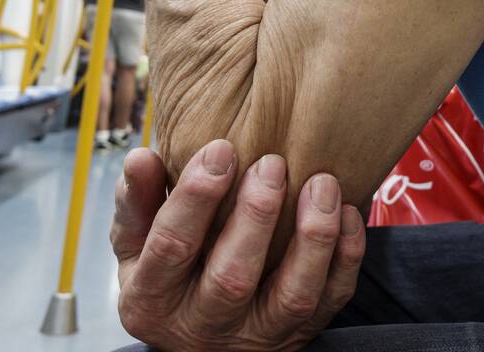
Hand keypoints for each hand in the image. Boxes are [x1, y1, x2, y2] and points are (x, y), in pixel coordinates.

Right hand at [112, 141, 365, 351]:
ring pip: (293, 295)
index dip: (195, 197)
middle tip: (272, 164)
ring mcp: (258, 335)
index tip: (220, 149)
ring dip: (313, 237)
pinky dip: (346, 255)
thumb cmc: (168, 269)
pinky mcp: (302, 332)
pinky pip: (333, 298)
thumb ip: (137, 200)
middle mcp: (204, 327)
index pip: (170, 248)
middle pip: (232, 277)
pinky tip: (346, 210)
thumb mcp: (137, 242)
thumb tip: (140, 157)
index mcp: (153, 300)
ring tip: (321, 182)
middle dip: (256, 215)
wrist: (200, 331)